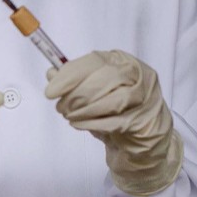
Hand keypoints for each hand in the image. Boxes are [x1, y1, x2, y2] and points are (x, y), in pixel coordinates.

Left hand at [45, 50, 183, 196]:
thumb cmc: (113, 109)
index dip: (69, 75)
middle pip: (105, 78)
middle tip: (61, 107)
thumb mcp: (90, 91)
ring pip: (113, 100)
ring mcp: (145, 98)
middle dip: (76, 95)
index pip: (94, 61)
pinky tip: (79, 125)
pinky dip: (92, 124)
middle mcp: (137, 75)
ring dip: (84, 110)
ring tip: (70, 116)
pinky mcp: (145, 121)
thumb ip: (72, 81)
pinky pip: (116, 122)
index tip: (51, 91)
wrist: (140, 136)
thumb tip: (52, 74)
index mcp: (121, 60)